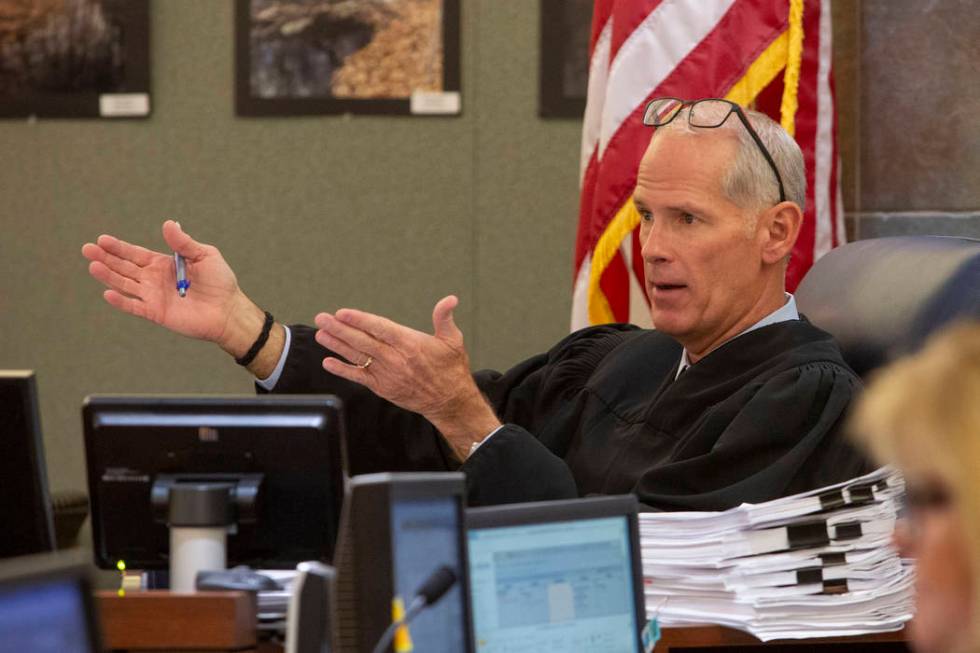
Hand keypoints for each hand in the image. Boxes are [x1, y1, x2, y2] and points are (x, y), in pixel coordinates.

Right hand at [82, 221, 262, 355]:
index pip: (135, 254)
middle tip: (87, 249)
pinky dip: (121, 301)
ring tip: (93, 266)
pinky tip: (108, 293)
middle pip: (125, 267)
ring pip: (125, 284)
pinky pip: (135, 306)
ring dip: (109, 276)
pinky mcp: (156, 313)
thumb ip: (184, 243)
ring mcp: (154, 297)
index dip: (119, 247)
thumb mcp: (204, 255)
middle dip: (106, 258)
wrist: (228, 310)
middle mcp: (154, 280)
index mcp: (163, 264)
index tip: (102, 239)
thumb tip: (168, 223)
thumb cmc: (220, 282)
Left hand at [314, 295, 500, 458]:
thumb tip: (450, 299)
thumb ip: (445, 318)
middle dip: (340, 329)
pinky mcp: (382, 387)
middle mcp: (395, 359)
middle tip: (322, 318)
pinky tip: (328, 362)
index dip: (359, 320)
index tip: (342, 313)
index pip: (379, 329)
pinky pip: (359, 377)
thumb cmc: (451, 368)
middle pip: (362, 341)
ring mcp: (387, 374)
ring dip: (337, 345)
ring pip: (357, 357)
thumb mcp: (453, 340)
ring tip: (320, 334)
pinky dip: (343, 370)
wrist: (449, 401)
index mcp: (410, 344)